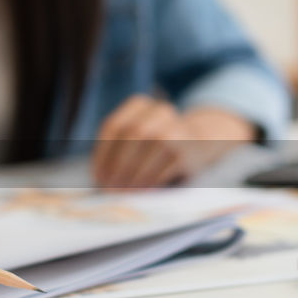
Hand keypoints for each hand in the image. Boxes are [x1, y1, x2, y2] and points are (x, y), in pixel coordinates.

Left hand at [92, 95, 253, 188]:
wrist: (201, 140)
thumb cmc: (157, 144)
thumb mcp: (137, 137)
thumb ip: (117, 150)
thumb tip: (100, 179)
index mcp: (140, 105)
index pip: (114, 126)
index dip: (102, 153)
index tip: (96, 176)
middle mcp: (159, 111)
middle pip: (132, 135)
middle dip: (118, 164)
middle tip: (109, 188)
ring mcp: (176, 128)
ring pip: (150, 149)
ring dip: (133, 175)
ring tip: (123, 193)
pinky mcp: (188, 149)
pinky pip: (165, 166)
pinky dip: (150, 181)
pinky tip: (141, 192)